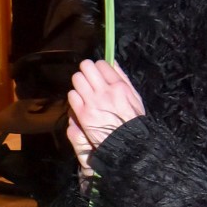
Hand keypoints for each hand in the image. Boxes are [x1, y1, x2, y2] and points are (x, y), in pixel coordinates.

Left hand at [66, 59, 144, 175]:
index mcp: (118, 86)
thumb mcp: (135, 97)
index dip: (98, 66)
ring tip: (83, 90)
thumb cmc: (133, 120)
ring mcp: (92, 102)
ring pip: (77, 79)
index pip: (102, 64)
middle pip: (86, 67)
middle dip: (85, 70)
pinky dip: (74, 97)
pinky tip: (80, 102)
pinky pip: (72, 95)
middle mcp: (104, 91)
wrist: (127, 143)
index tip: (98, 72)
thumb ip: (123, 78)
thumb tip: (113, 63)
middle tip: (87, 77)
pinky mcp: (82, 113)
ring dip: (79, 82)